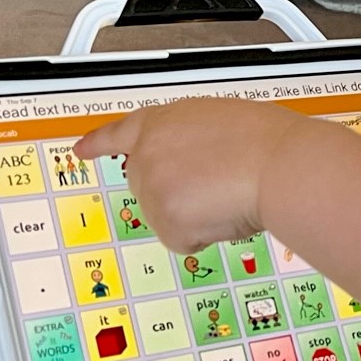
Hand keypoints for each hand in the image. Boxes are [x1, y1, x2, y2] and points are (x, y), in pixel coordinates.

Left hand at [74, 98, 305, 252]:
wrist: (279, 165)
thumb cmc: (266, 142)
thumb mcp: (218, 121)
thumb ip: (188, 139)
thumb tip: (190, 165)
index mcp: (162, 120)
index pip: (119, 133)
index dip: (99, 143)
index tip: (82, 149)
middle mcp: (148, 152)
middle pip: (146, 186)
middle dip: (175, 194)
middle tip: (213, 186)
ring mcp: (151, 187)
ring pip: (167, 216)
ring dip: (196, 214)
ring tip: (227, 192)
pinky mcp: (163, 220)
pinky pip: (181, 239)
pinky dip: (204, 235)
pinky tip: (223, 212)